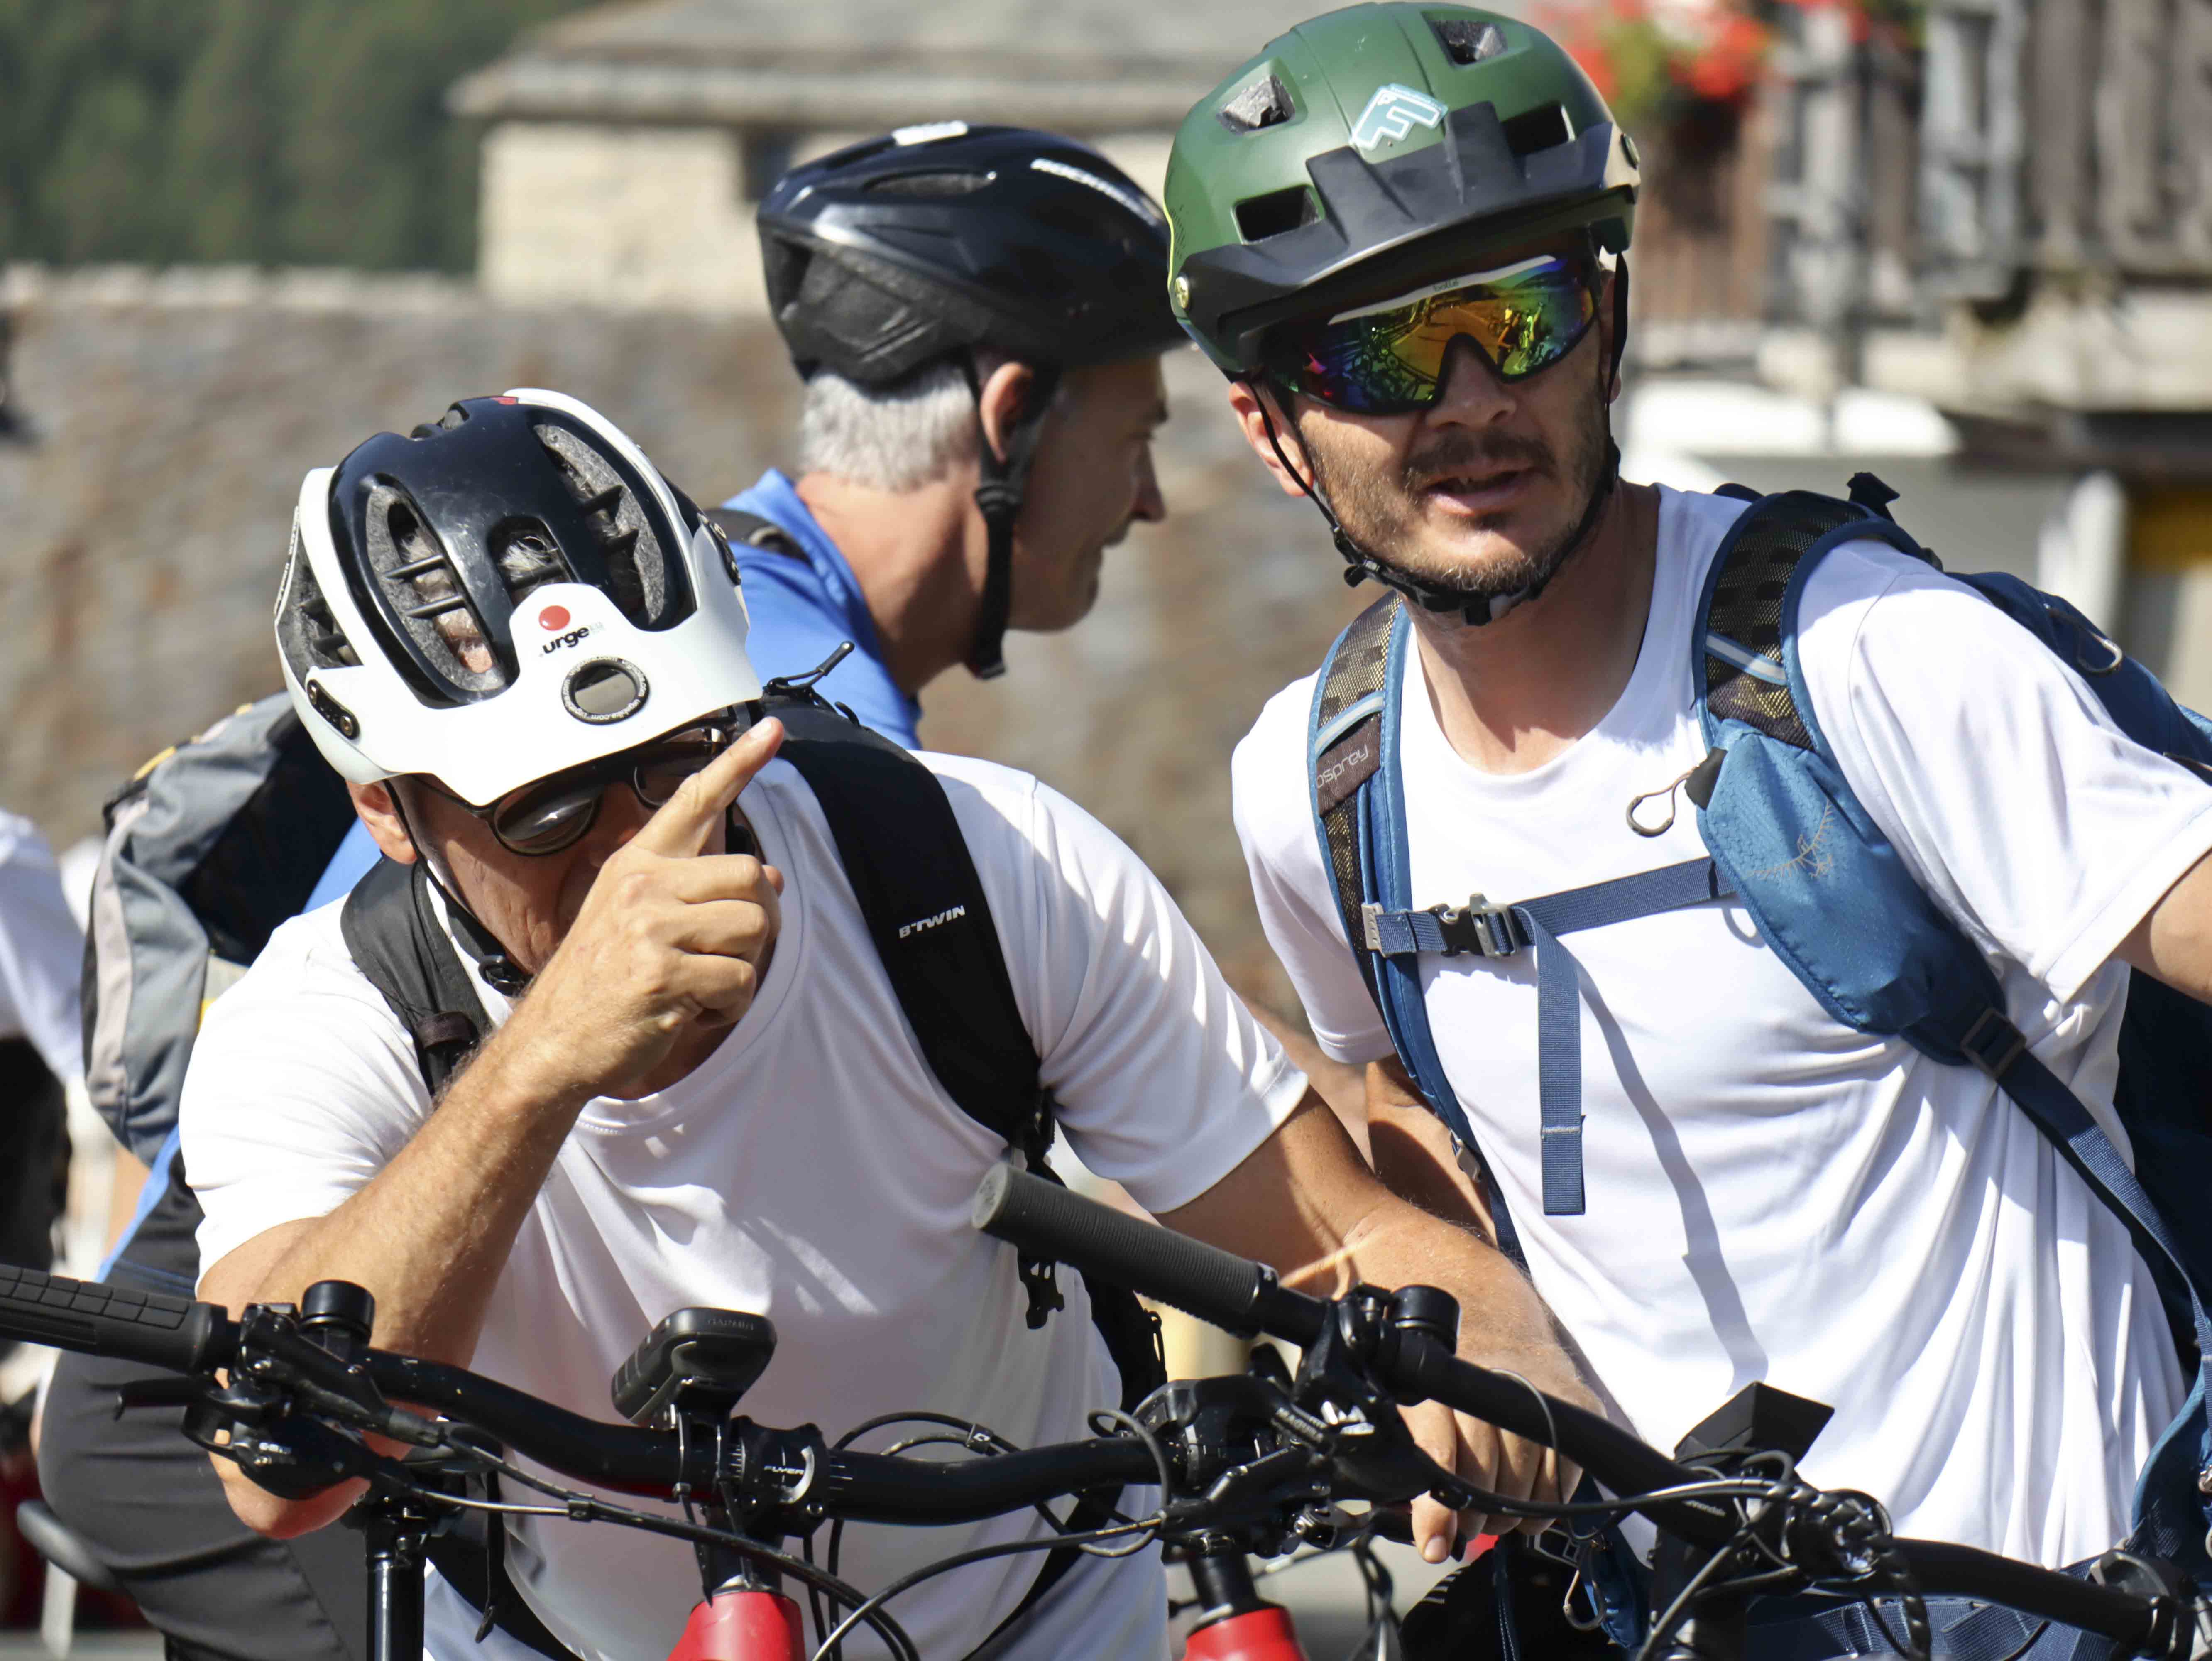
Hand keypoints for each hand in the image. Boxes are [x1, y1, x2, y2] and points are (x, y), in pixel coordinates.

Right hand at [501, 718, 785, 1102]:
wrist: (551, 1043)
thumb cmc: (601, 983)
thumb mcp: (640, 920)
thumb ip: (699, 891)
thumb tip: (768, 876)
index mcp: (636, 864)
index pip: (693, 801)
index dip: (738, 763)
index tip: (772, 731)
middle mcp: (642, 885)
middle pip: (749, 875)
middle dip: (754, 921)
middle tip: (720, 952)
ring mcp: (650, 928)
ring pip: (754, 928)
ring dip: (742, 967)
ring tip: (700, 984)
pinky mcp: (662, 975)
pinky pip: (740, 981)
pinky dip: (729, 1005)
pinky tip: (692, 1010)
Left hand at [1401, 1335, 1595, 1561]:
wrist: (1501, 1332)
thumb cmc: (1452, 1395)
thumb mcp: (1417, 1421)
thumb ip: (1408, 1471)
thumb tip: (1422, 1533)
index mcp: (1437, 1385)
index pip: (1435, 1444)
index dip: (1434, 1505)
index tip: (1434, 1542)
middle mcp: (1488, 1379)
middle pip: (1481, 1473)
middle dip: (1471, 1513)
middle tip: (1466, 1524)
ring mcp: (1535, 1391)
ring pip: (1522, 1483)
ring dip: (1506, 1514)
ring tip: (1494, 1511)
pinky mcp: (1574, 1404)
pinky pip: (1560, 1481)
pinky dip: (1542, 1505)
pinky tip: (1527, 1499)